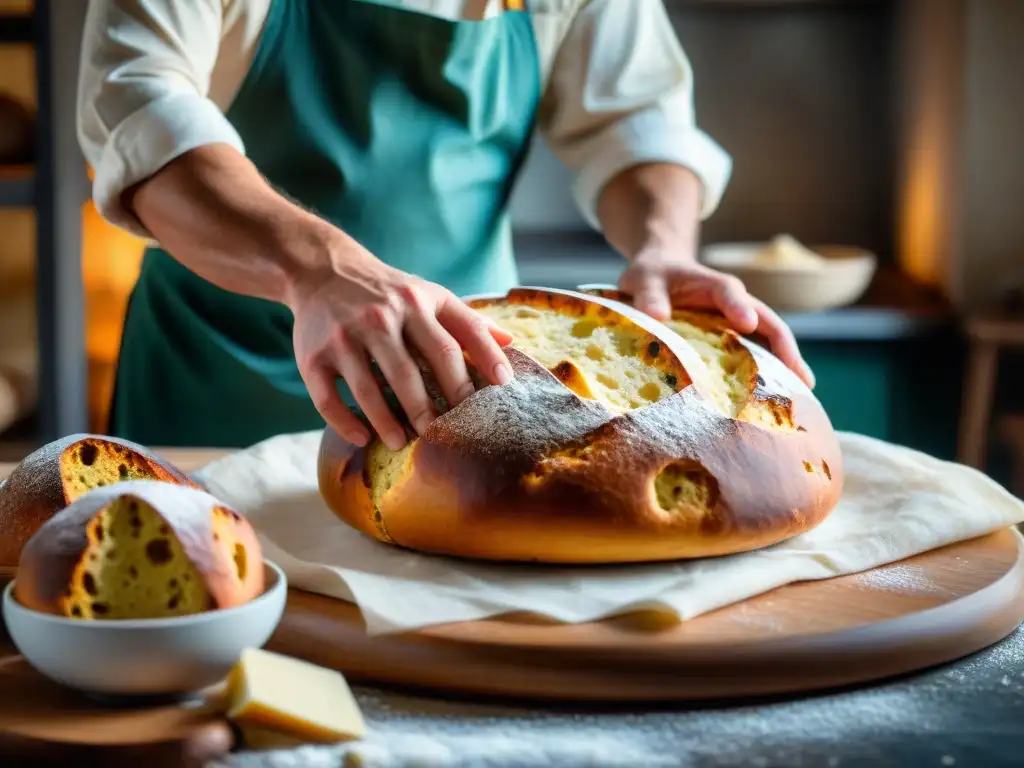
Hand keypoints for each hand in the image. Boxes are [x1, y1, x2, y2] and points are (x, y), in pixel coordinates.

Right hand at [286, 240, 513, 450]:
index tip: (502, 388)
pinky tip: (363, 437)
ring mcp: (345, 336)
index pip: (457, 336)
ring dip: (388, 422)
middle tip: (445, 436)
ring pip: (369, 389)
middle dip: (432, 408)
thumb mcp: (428, 294)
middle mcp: (381, 316)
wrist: (322, 270)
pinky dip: (346, 422)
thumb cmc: (388, 292)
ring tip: (403, 443)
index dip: (484, 361)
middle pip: (413, 371)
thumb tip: (511, 343)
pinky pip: (328, 398)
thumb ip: (466, 320)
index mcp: (417, 302)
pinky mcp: (313, 355)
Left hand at [618, 251, 814, 388]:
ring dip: (786, 367)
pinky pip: (756, 356)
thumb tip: (656, 316)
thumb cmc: (653, 275)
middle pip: (768, 323)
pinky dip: (768, 376)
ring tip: (802, 396)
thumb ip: (650, 296)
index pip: (730, 293)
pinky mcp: (734, 339)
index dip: (739, 307)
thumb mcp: (644, 279)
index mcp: (715, 285)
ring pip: (769, 343)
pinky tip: (774, 401)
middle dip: (785, 349)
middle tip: (802, 379)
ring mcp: (739, 323)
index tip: (747, 323)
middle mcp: (736, 304)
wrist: (661, 274)